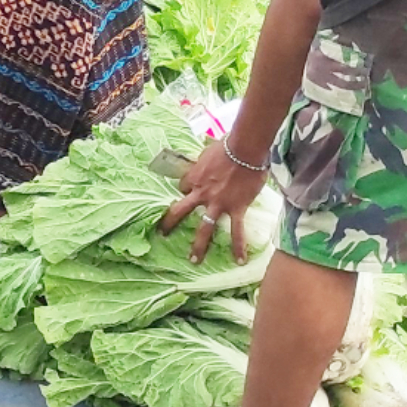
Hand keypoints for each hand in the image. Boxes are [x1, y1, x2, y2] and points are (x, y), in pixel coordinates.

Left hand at [163, 139, 267, 264]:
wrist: (244, 149)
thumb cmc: (227, 146)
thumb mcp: (207, 152)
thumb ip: (203, 161)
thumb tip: (205, 159)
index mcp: (193, 178)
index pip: (183, 188)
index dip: (187, 190)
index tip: (192, 191)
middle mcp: (201, 193)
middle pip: (180, 211)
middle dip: (169, 223)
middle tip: (162, 234)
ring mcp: (218, 203)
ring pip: (204, 228)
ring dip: (199, 246)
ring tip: (194, 260)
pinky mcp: (236, 208)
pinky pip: (236, 231)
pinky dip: (238, 247)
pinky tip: (239, 260)